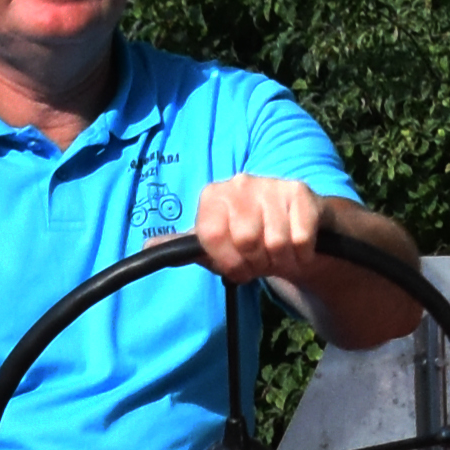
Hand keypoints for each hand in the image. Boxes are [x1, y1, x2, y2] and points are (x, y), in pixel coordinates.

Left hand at [189, 173, 331, 284]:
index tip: (236, 267)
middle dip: (256, 262)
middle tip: (260, 261)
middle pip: (246, 240)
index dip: (227, 261)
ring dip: (280, 260)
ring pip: (276, 241)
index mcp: (213, 195)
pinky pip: (300, 238)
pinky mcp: (300, 192)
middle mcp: (240, 182)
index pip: (212, 235)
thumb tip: (147, 247)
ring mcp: (272, 184)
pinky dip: (301, 254)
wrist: (295, 231)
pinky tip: (298, 249)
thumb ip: (182, 249)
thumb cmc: (249, 242)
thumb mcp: (212, 248)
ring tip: (278, 255)